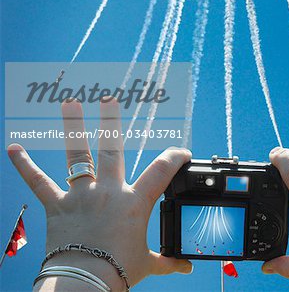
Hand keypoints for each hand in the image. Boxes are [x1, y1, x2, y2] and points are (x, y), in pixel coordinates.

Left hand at [8, 98, 192, 290]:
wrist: (84, 286)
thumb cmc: (118, 274)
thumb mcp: (148, 265)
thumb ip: (169, 262)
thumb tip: (187, 268)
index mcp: (135, 203)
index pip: (162, 171)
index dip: (176, 157)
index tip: (183, 152)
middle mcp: (109, 192)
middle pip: (113, 148)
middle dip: (111, 121)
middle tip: (109, 99)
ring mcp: (81, 196)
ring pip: (78, 155)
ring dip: (73, 128)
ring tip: (69, 103)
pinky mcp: (57, 206)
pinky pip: (38, 182)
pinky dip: (25, 165)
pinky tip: (12, 148)